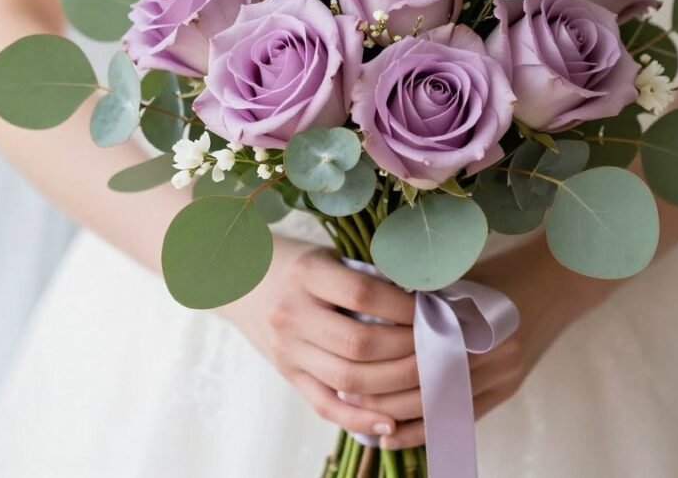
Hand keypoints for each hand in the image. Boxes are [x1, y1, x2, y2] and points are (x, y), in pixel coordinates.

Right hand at [220, 242, 417, 437]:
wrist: (240, 281)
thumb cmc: (296, 264)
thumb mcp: (326, 256)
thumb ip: (364, 275)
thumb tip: (423, 299)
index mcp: (305, 275)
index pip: (362, 294)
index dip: (403, 307)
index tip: (431, 310)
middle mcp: (291, 314)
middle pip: (359, 343)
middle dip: (407, 349)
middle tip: (437, 345)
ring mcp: (287, 350)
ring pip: (348, 378)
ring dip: (394, 382)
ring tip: (426, 375)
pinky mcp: (288, 375)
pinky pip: (325, 405)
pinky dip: (360, 418)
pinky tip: (391, 422)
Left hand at [365, 237, 614, 448]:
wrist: (556, 279)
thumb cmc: (498, 271)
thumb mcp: (457, 277)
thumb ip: (419, 300)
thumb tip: (366, 316)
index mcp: (476, 318)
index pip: (419, 355)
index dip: (382, 368)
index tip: (348, 372)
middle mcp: (494, 350)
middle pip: (430, 386)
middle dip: (386, 397)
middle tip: (347, 398)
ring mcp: (506, 372)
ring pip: (446, 406)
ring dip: (405, 417)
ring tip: (368, 421)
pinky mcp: (510, 387)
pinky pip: (465, 416)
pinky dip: (432, 426)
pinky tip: (401, 434)